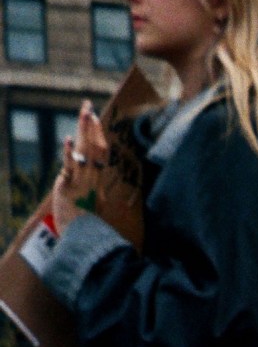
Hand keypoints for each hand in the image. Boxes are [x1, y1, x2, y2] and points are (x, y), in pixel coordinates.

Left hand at [51, 102, 108, 231]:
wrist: (84, 240)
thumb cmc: (89, 227)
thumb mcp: (94, 207)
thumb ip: (95, 196)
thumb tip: (100, 194)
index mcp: (97, 180)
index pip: (101, 152)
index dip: (98, 134)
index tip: (95, 119)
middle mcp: (91, 177)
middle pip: (94, 146)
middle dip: (90, 126)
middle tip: (88, 107)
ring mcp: (80, 181)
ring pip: (84, 151)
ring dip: (84, 131)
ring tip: (84, 112)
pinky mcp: (67, 187)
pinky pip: (70, 167)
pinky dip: (69, 152)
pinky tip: (68, 138)